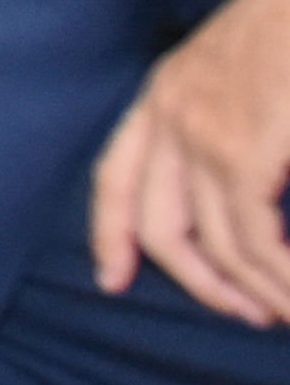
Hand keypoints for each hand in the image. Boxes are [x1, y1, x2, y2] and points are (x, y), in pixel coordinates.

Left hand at [90, 0, 289, 323]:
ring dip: (257, 290)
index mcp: (168, 88)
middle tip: (250, 313)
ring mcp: (206, 131)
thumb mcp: (251, 71)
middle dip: (203, 283)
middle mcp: (172, 110)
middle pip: (159, 227)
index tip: (112, 280)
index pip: (117, 174)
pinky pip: (257, 238)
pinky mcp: (246, 150)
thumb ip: (238, 127)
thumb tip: (254, 192)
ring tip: (286, 312)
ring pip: (217, 244)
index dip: (110, 233)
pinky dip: (283, 275)